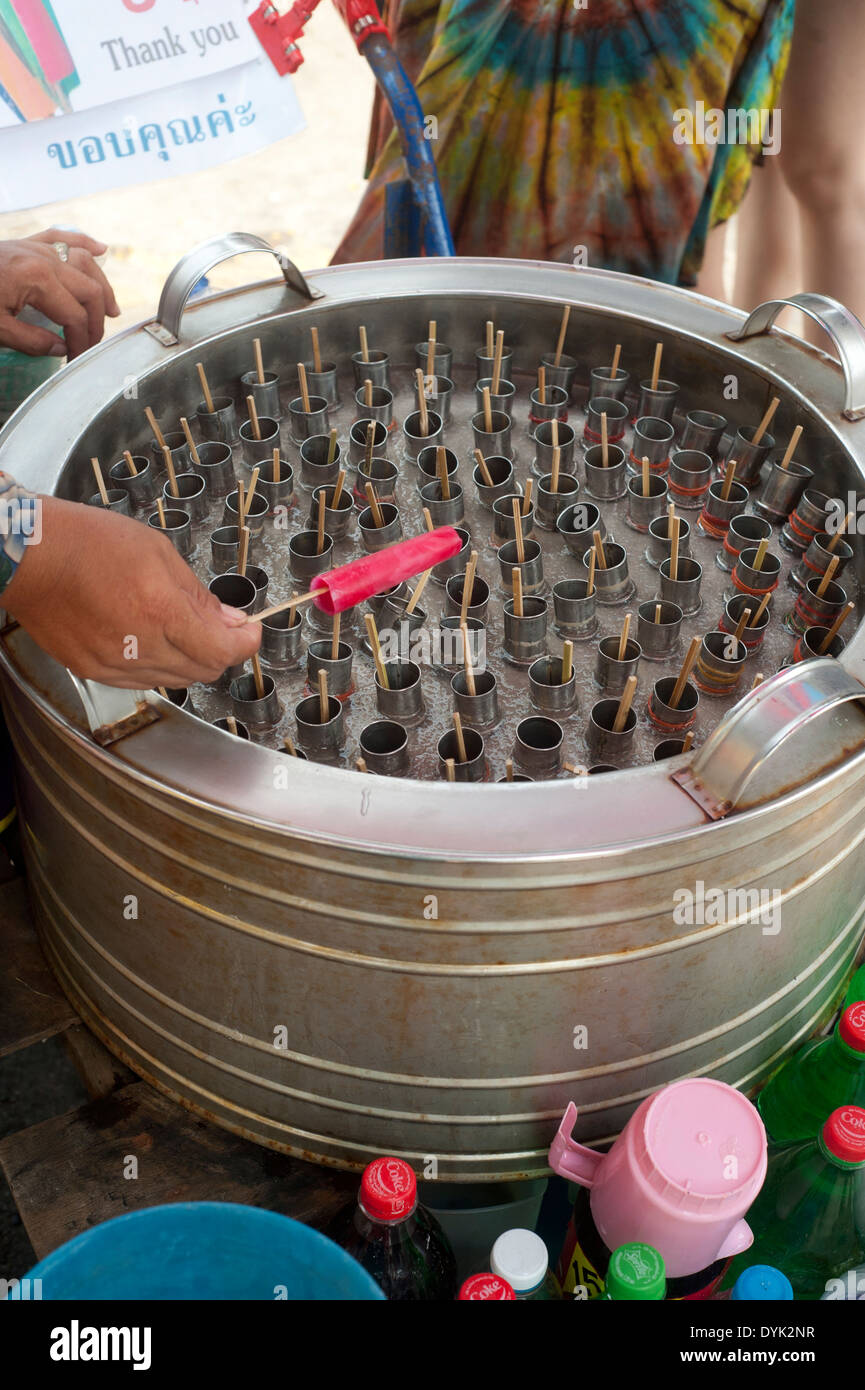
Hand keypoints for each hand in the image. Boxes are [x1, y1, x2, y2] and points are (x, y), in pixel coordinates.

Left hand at [0, 229, 120, 359]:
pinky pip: (61, 236)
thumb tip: (61, 348)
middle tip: (91, 343)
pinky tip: (100, 250)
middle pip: (89, 289)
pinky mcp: (26, 242)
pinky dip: (83, 242)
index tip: (77, 359)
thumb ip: (32, 341)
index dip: (82, 341)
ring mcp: (36, 246)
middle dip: (96, 320)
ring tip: (112, 311)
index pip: (75, 316)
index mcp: (37, 278)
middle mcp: (43, 258)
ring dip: (101, 286)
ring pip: (84, 262)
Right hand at [2, 497, 260, 686]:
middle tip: (218, 627)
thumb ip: (198, 595)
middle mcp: (139, 644)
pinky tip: (147, 638)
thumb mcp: (158, 553)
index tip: (250, 632)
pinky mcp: (93, 671)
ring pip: (174, 679)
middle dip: (219, 650)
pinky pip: (141, 681)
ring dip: (187, 659)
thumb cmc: (87, 543)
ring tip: (176, 627)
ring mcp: (114, 663)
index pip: (222, 650)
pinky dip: (156, 665)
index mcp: (159, 610)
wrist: (28, 557)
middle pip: (203, 670)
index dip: (245, 644)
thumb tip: (231, 621)